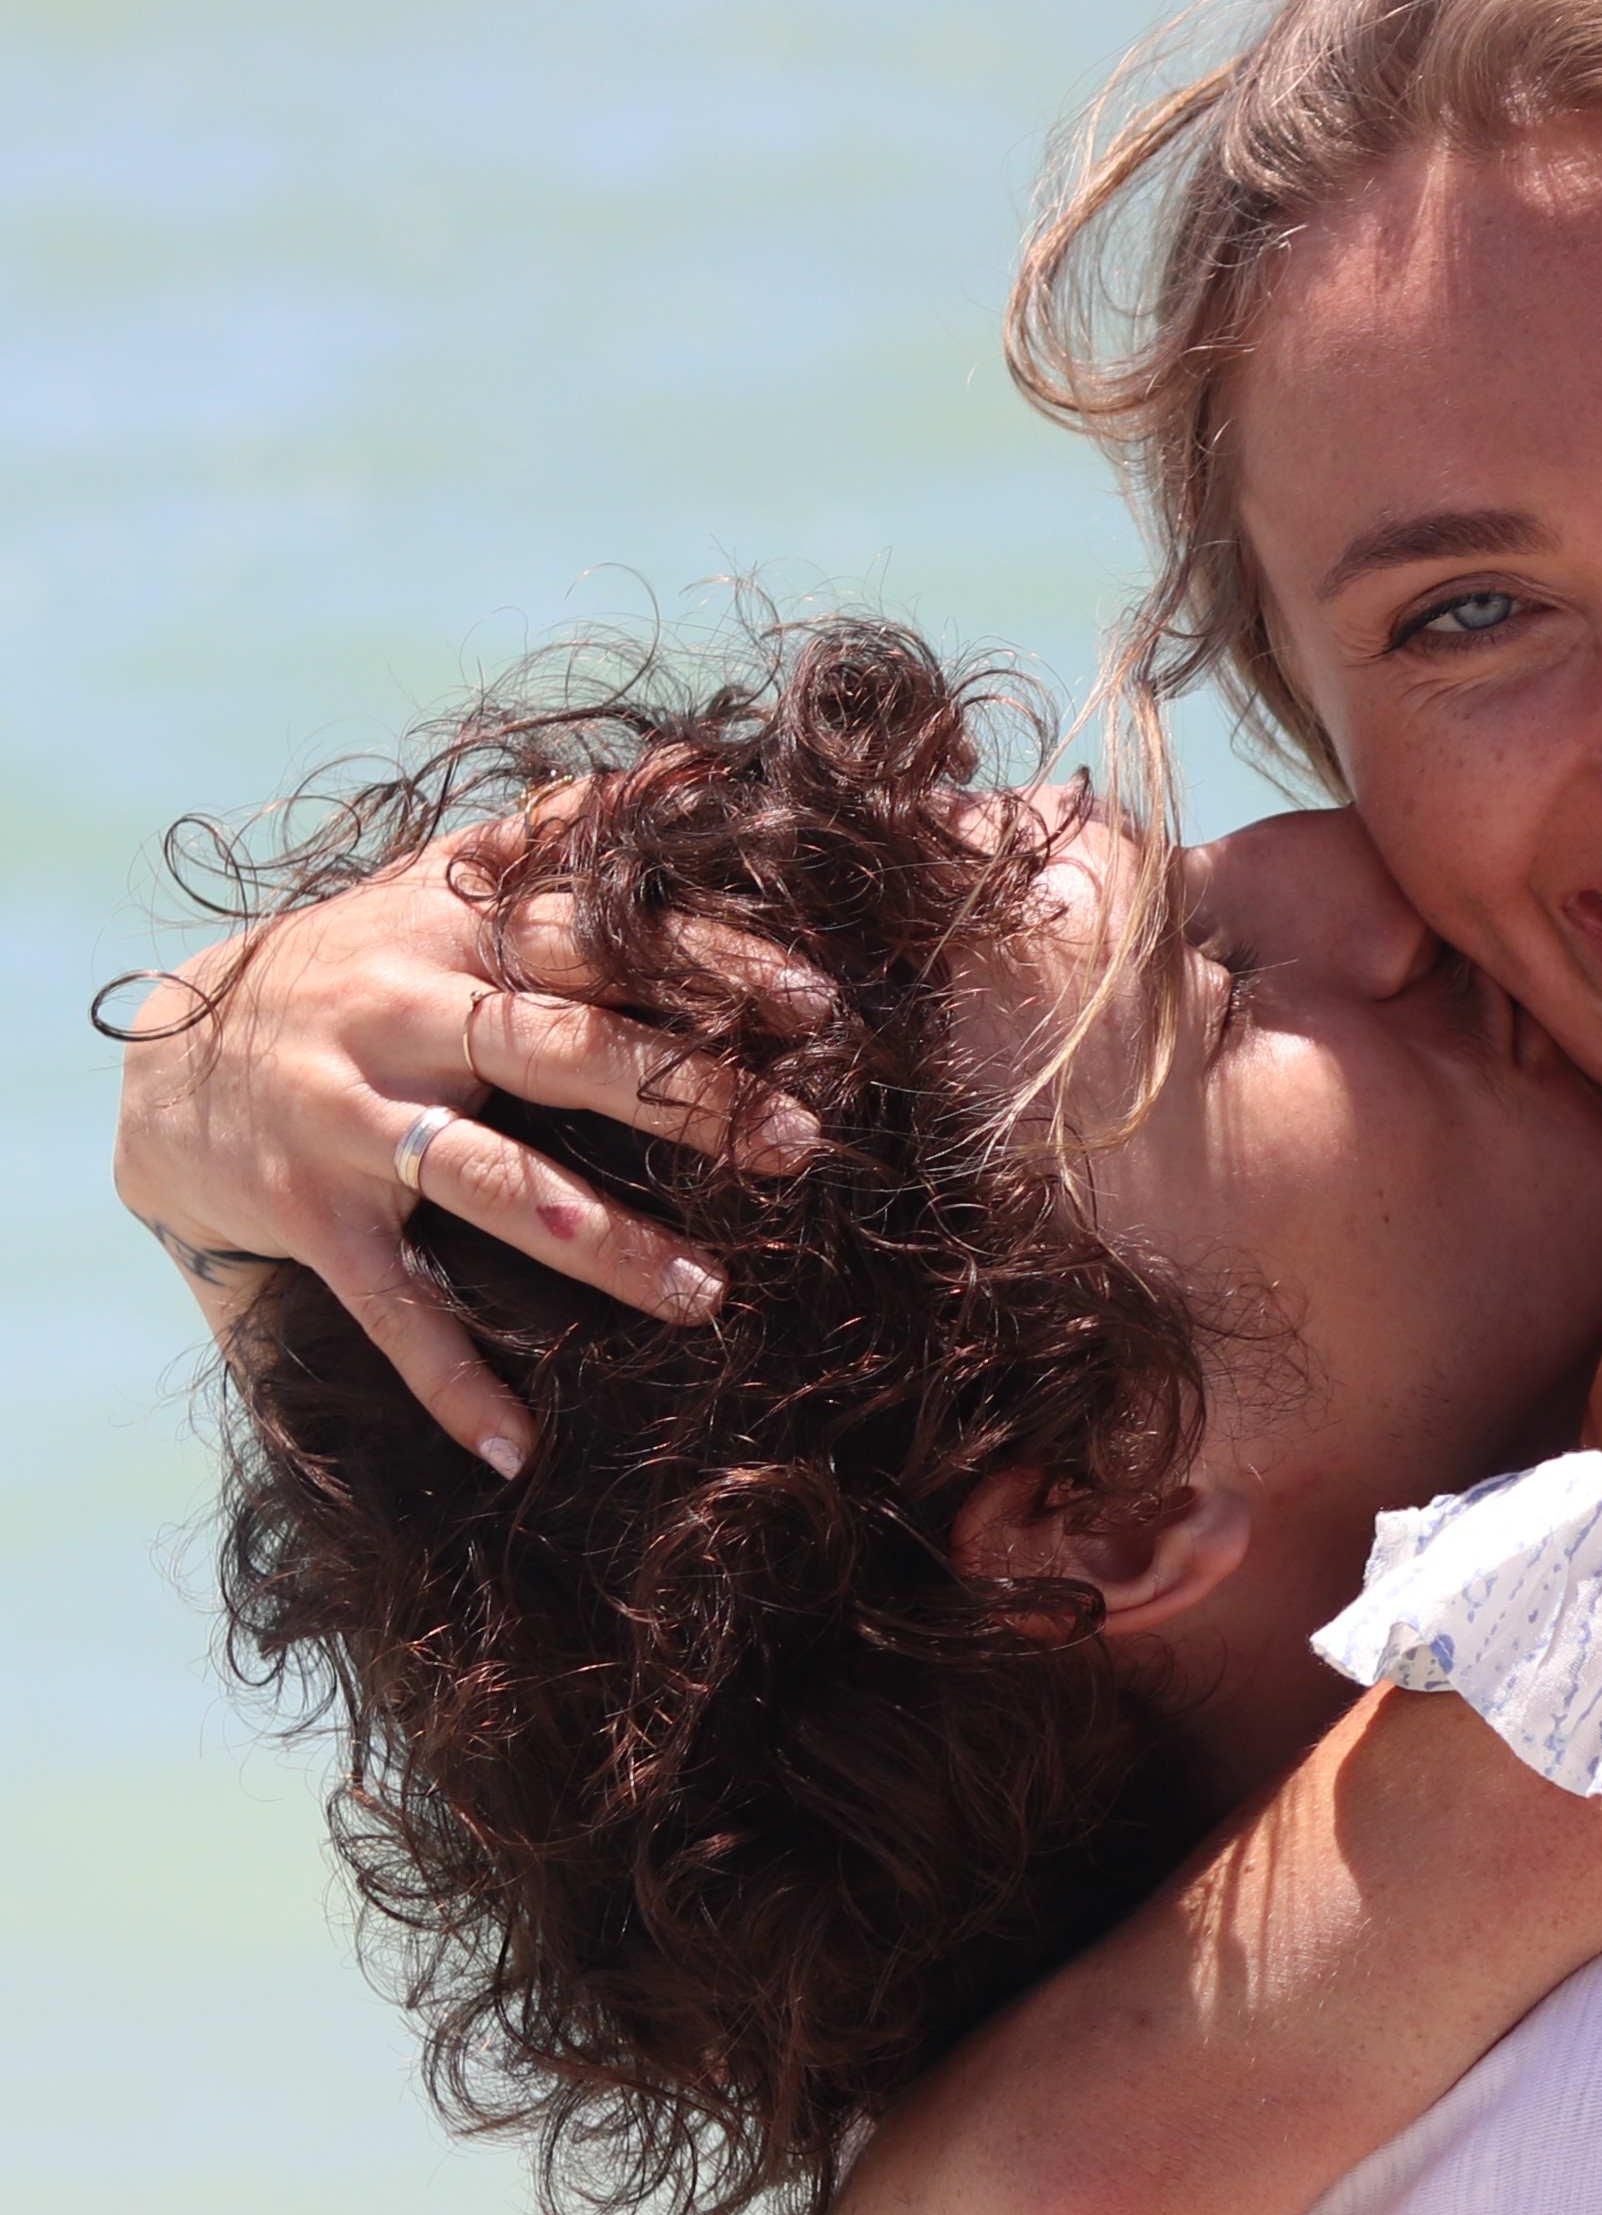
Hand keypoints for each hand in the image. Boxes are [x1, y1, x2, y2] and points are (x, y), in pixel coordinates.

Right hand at [109, 830, 805, 1467]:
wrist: (170, 1053)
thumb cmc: (362, 961)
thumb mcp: (448, 884)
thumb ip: (567, 834)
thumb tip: (700, 766)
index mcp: (458, 930)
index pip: (602, 936)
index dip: (708, 964)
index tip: (817, 1003)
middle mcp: (405, 1012)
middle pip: (563, 1049)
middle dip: (686, 1097)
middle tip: (798, 1143)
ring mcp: (352, 1117)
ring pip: (492, 1182)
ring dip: (602, 1244)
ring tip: (708, 1297)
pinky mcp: (307, 1213)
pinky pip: (388, 1306)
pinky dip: (450, 1381)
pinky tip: (517, 1449)